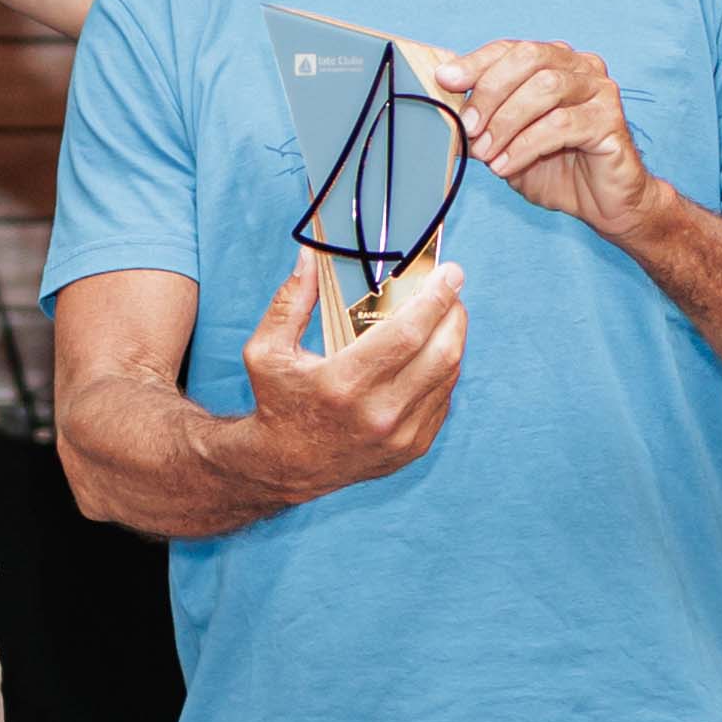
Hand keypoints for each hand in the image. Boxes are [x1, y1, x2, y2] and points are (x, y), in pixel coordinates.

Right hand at [230, 245, 463, 502]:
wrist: (285, 466)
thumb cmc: (277, 401)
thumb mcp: (266, 350)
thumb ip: (291, 300)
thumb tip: (311, 255)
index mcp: (344, 385)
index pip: (408, 334)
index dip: (435, 298)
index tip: (449, 273)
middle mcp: (379, 414)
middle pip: (442, 353)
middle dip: (454, 313)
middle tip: (451, 288)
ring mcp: (400, 436)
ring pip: (448, 375)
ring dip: (453, 338)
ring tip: (445, 314)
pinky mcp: (412, 448)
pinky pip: (442, 399)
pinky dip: (443, 369)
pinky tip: (432, 351)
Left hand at [435, 40, 652, 227]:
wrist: (602, 203)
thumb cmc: (556, 168)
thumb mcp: (508, 143)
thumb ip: (484, 123)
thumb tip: (445, 113)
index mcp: (555, 61)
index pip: (511, 48)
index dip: (476, 62)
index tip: (445, 80)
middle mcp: (581, 67)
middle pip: (529, 58)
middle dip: (490, 91)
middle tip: (469, 126)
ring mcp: (600, 90)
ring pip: (545, 88)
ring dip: (506, 121)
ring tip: (486, 153)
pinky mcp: (610, 119)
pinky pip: (561, 125)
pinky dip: (525, 145)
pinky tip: (507, 165)